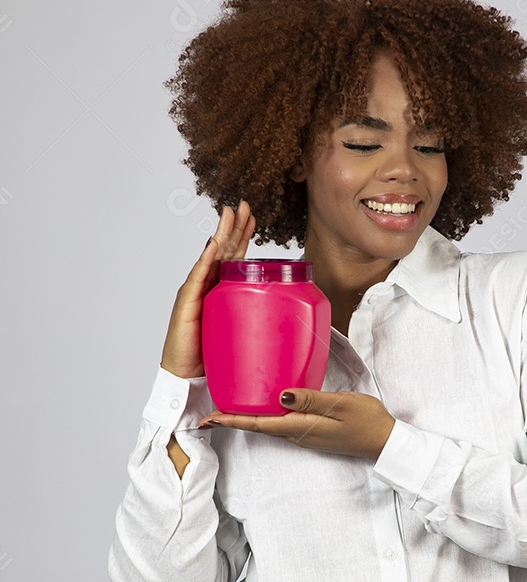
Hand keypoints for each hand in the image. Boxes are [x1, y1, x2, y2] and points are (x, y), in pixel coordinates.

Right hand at [160, 202, 255, 378]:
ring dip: (221, 234)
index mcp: (219, 289)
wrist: (186, 376)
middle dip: (233, 227)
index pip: (232, 257)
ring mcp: (194, 291)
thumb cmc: (211, 355)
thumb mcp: (238, 330)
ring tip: (229, 214)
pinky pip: (198, 277)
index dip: (241, 236)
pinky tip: (213, 245)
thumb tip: (285, 317)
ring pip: (210, 257)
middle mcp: (205, 285)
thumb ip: (252, 318)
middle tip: (244, 205)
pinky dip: (206, 260)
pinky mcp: (187, 303)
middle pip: (222, 250)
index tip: (252, 217)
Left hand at [198, 388, 395, 459]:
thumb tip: (280, 394)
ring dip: (245, 418)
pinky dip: (264, 415)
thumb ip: (310, 399)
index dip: (230, 420)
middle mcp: (297, 433)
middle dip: (231, 419)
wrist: (385, 441)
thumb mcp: (340, 405)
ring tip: (227, 407)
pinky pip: (280, 422)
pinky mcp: (312, 430)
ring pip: (267, 425)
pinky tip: (264, 404)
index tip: (207, 418)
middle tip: (208, 411)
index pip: (257, 424)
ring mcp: (304, 433)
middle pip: (256, 426)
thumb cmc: (367, 421)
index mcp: (299, 427)